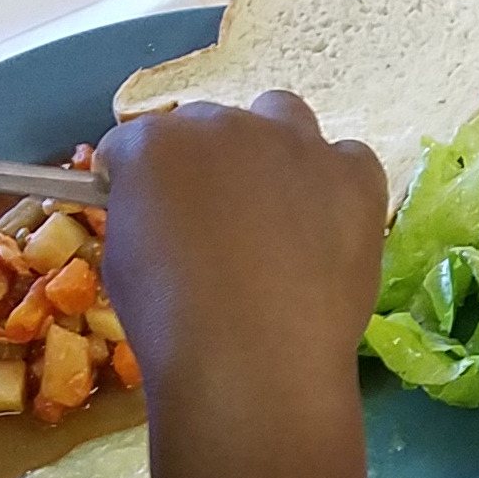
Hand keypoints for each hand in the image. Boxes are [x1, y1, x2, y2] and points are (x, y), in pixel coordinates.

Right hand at [97, 95, 388, 416]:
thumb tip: (161, 209)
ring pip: (282, 117)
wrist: (254, 359)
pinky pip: (346, 160)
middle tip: (216, 219)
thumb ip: (142, 211)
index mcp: (155, 143)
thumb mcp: (124, 262)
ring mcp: (296, 144)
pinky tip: (328, 228)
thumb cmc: (172, 322)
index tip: (149, 211)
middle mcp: (225, 125)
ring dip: (272, 149)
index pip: (135, 141)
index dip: (139, 178)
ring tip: (276, 208)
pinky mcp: (354, 173)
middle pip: (210, 126)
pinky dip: (334, 184)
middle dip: (207, 163)